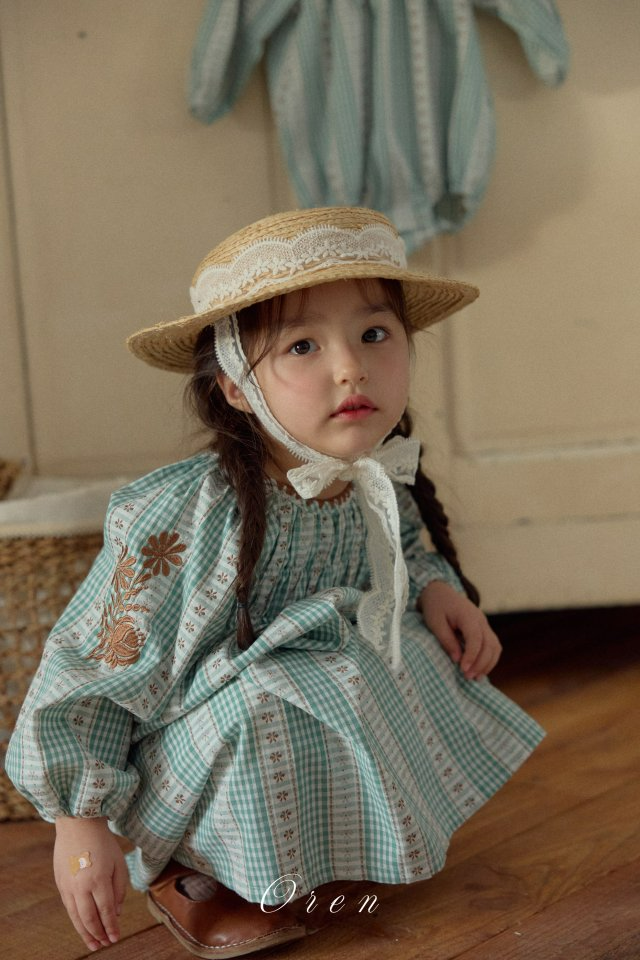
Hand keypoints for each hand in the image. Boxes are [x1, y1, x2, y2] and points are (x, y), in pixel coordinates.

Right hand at [54, 816, 127, 950]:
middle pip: (89, 918)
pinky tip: (82, 926)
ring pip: (75, 917)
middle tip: (105, 944)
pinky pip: (69, 907)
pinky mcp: (60, 883)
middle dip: (98, 934)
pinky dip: (76, 920)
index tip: (116, 938)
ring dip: (85, 933)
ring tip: (93, 944)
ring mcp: (68, 886)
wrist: (79, 825)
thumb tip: (116, 913)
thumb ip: (119, 890)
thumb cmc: (103, 843)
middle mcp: (81, 886)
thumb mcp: (119, 863)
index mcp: (98, 880)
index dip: (111, 927)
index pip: (106, 911)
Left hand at [419, 580, 501, 679]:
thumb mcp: (435, 623)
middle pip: (489, 645)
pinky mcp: (484, 629)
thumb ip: (446, 640)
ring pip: (495, 647)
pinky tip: (479, 669)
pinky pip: (493, 645)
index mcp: (468, 615)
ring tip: (474, 677)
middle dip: (480, 663)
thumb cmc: (435, 606)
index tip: (463, 669)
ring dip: (487, 663)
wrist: (440, 591)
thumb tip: (457, 659)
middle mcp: (481, 620)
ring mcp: (484, 624)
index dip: (471, 656)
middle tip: (467, 677)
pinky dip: (489, 659)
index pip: (476, 639)